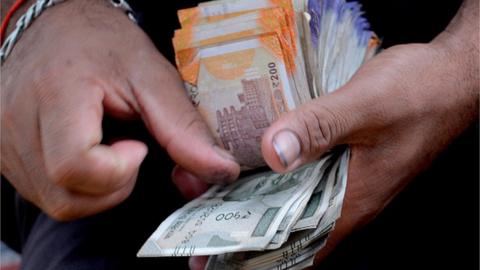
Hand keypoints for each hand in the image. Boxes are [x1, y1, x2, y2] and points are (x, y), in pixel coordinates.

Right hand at [1, 0, 238, 220]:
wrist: (58, 26)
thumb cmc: (105, 44)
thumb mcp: (152, 77)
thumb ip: (184, 129)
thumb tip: (222, 172)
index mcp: (56, 93)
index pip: (74, 166)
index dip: (117, 171)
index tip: (138, 146)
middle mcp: (16, 122)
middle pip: (66, 198)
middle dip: (114, 186)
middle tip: (129, 148)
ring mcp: (4, 141)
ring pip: (57, 203)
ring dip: (98, 188)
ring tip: (108, 146)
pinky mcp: (3, 153)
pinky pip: (45, 194)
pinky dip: (78, 185)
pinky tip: (88, 150)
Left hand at [188, 0, 477, 267]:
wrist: (450, 77)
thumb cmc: (420, 93)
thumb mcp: (366, 106)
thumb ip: (319, 128)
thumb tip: (273, 151)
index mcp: (351, 201)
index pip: (295, 247)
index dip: (253, 255)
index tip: (213, 253)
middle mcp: (346, 198)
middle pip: (287, 226)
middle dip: (245, 226)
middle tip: (203, 216)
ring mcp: (345, 180)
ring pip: (293, 202)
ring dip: (258, 200)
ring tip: (218, 192)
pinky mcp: (344, 161)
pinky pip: (304, 178)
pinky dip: (277, 177)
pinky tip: (257, 163)